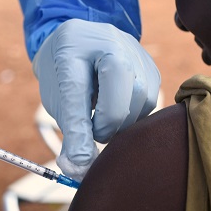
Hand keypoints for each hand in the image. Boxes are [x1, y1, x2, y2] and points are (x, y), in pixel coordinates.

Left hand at [32, 19, 160, 179]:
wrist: (79, 42)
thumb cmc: (65, 72)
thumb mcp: (58, 98)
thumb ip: (71, 133)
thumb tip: (79, 170)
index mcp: (75, 45)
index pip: (78, 91)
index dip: (80, 130)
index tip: (78, 159)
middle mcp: (111, 41)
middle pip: (124, 96)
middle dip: (108, 126)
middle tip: (93, 132)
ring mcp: (136, 52)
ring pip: (142, 102)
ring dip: (123, 123)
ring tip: (103, 119)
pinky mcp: (152, 67)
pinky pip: (151, 102)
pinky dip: (134, 116)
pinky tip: (118, 111)